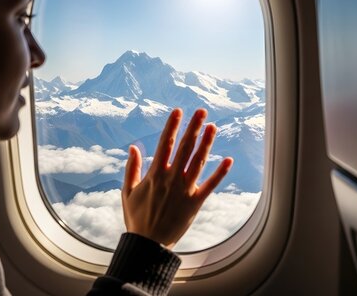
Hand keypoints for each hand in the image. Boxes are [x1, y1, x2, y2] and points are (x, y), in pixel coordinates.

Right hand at [122, 108, 232, 248]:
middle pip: (185, 147)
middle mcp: (171, 179)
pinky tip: (228, 160)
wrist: (148, 245)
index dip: (172, 126)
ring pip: (198, 162)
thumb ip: (132, 168)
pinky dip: (219, 173)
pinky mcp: (195, 203)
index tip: (178, 111)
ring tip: (213, 126)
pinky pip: (210, 186)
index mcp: (154, 174)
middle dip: (193, 127)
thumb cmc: (136, 219)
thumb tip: (133, 147)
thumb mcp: (128, 192)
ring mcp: (184, 190)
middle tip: (201, 110)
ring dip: (206, 143)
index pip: (165, 144)